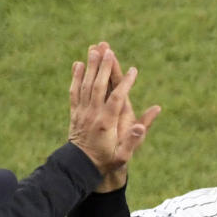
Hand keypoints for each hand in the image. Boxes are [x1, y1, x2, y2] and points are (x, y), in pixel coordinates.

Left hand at [68, 43, 160, 182]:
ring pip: (86, 85)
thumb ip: (133, 140)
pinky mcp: (75, 113)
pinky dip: (76, 77)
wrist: (80, 167)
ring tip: (94, 49)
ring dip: (91, 67)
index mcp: (106, 123)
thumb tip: (141, 126)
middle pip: (99, 86)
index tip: (134, 70)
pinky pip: (74, 92)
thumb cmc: (106, 161)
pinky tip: (79, 64)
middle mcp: (92, 115)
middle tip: (109, 50)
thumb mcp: (123, 156)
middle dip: (104, 67)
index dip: (125, 83)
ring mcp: (82, 113)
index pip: (117, 98)